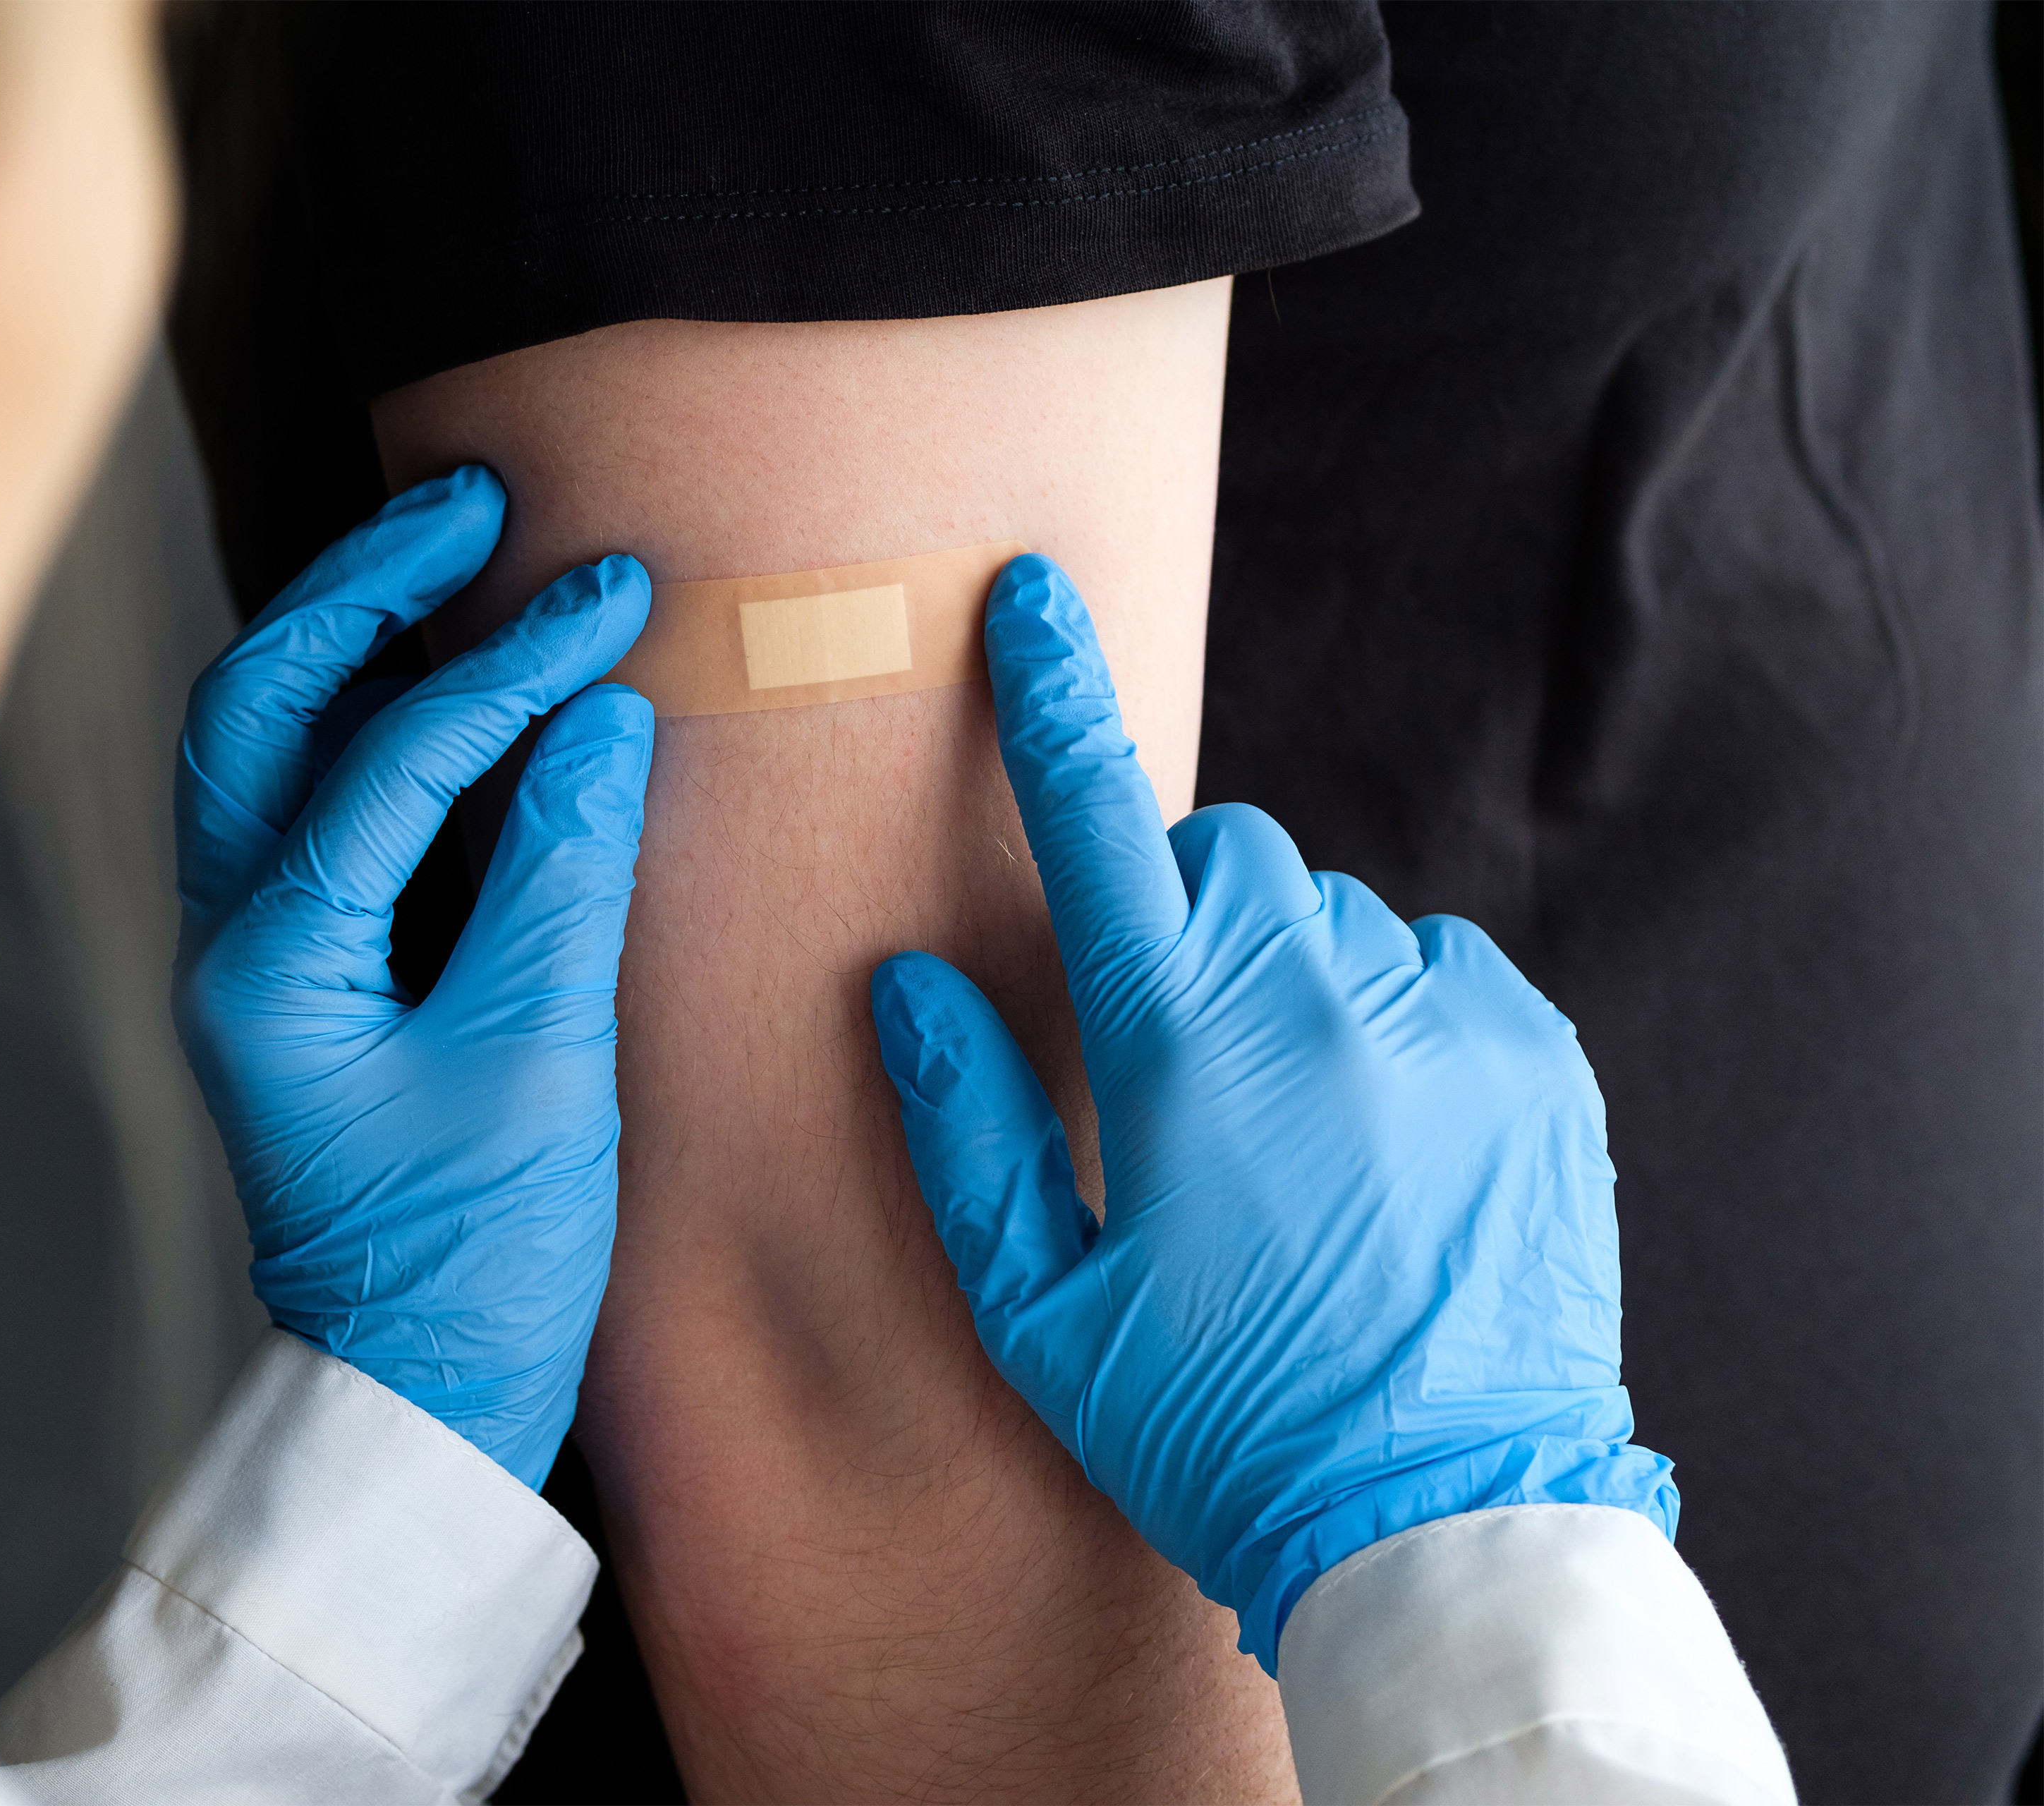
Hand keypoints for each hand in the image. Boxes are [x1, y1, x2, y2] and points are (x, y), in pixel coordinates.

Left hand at [174, 466, 654, 1489]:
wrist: (426, 1398)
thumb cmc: (477, 1261)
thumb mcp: (540, 1066)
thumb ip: (563, 876)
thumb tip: (601, 714)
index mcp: (267, 969)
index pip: (385, 760)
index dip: (506, 665)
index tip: (610, 595)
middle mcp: (229, 943)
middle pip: (259, 705)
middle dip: (364, 589)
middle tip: (475, 506)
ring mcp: (254, 956)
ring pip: (266, 743)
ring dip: (352, 637)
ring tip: (457, 552)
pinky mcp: (304, 973)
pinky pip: (312, 802)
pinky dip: (372, 717)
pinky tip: (450, 672)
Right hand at [870, 555, 1676, 1669]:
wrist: (1443, 1523)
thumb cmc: (1216, 1429)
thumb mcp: (1041, 1308)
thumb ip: (963, 1126)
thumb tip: (905, 984)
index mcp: (1176, 1045)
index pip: (1091, 815)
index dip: (1051, 694)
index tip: (1034, 596)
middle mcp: (1317, 998)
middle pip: (1222, 846)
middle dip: (1174, 897)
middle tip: (1162, 1033)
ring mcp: (1442, 1021)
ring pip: (1331, 914)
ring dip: (1284, 971)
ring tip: (1283, 1124)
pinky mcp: (1535, 1062)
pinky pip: (1440, 968)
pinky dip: (1390, 1012)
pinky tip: (1377, 1136)